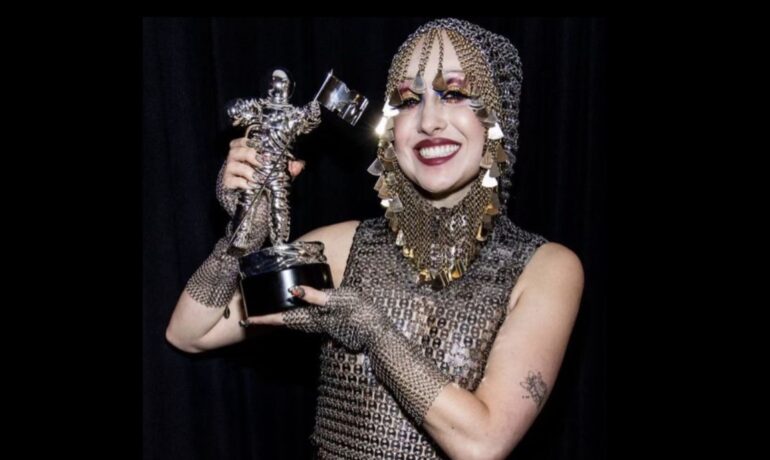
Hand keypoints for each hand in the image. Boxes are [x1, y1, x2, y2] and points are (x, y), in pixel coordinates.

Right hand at [216, 137, 305, 215]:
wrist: (255, 202)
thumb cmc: (265, 182)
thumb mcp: (279, 174)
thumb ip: (289, 168)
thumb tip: (298, 165)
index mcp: (245, 152)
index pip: (241, 141)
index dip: (249, 142)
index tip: (261, 148)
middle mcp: (234, 159)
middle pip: (236, 150)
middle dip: (250, 154)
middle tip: (263, 162)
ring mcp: (229, 171)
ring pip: (232, 164)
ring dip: (247, 170)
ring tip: (259, 178)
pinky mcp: (227, 183)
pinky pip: (231, 180)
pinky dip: (242, 182)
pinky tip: (252, 186)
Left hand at [242, 285, 381, 351]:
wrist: (377, 334)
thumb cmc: (360, 315)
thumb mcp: (339, 300)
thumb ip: (316, 296)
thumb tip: (294, 291)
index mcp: (312, 318)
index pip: (282, 319)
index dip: (264, 318)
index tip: (246, 319)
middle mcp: (313, 324)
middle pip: (284, 323)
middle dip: (267, 320)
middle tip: (250, 317)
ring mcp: (321, 326)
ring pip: (294, 323)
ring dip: (279, 319)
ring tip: (267, 314)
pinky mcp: (329, 325)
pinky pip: (305, 321)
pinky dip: (294, 317)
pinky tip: (297, 312)